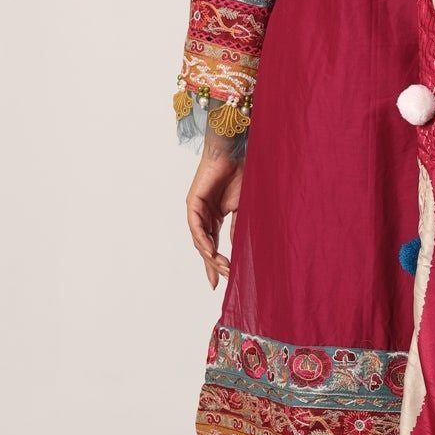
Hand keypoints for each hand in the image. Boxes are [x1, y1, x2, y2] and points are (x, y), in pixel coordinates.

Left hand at [186, 139, 242, 287]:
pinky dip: (202, 239)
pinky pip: (196, 226)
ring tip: (220, 268)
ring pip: (199, 239)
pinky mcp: (193, 202)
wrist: (234, 154)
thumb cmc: (239, 175)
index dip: (216, 263)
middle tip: (221, 280)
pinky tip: (209, 252)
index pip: (213, 245)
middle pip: (205, 246)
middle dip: (212, 265)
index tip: (223, 280)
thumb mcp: (241, 209)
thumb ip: (237, 229)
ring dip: (209, 255)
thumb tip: (237, 250)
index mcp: (214, 217)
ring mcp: (196, 209)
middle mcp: (203, 215)